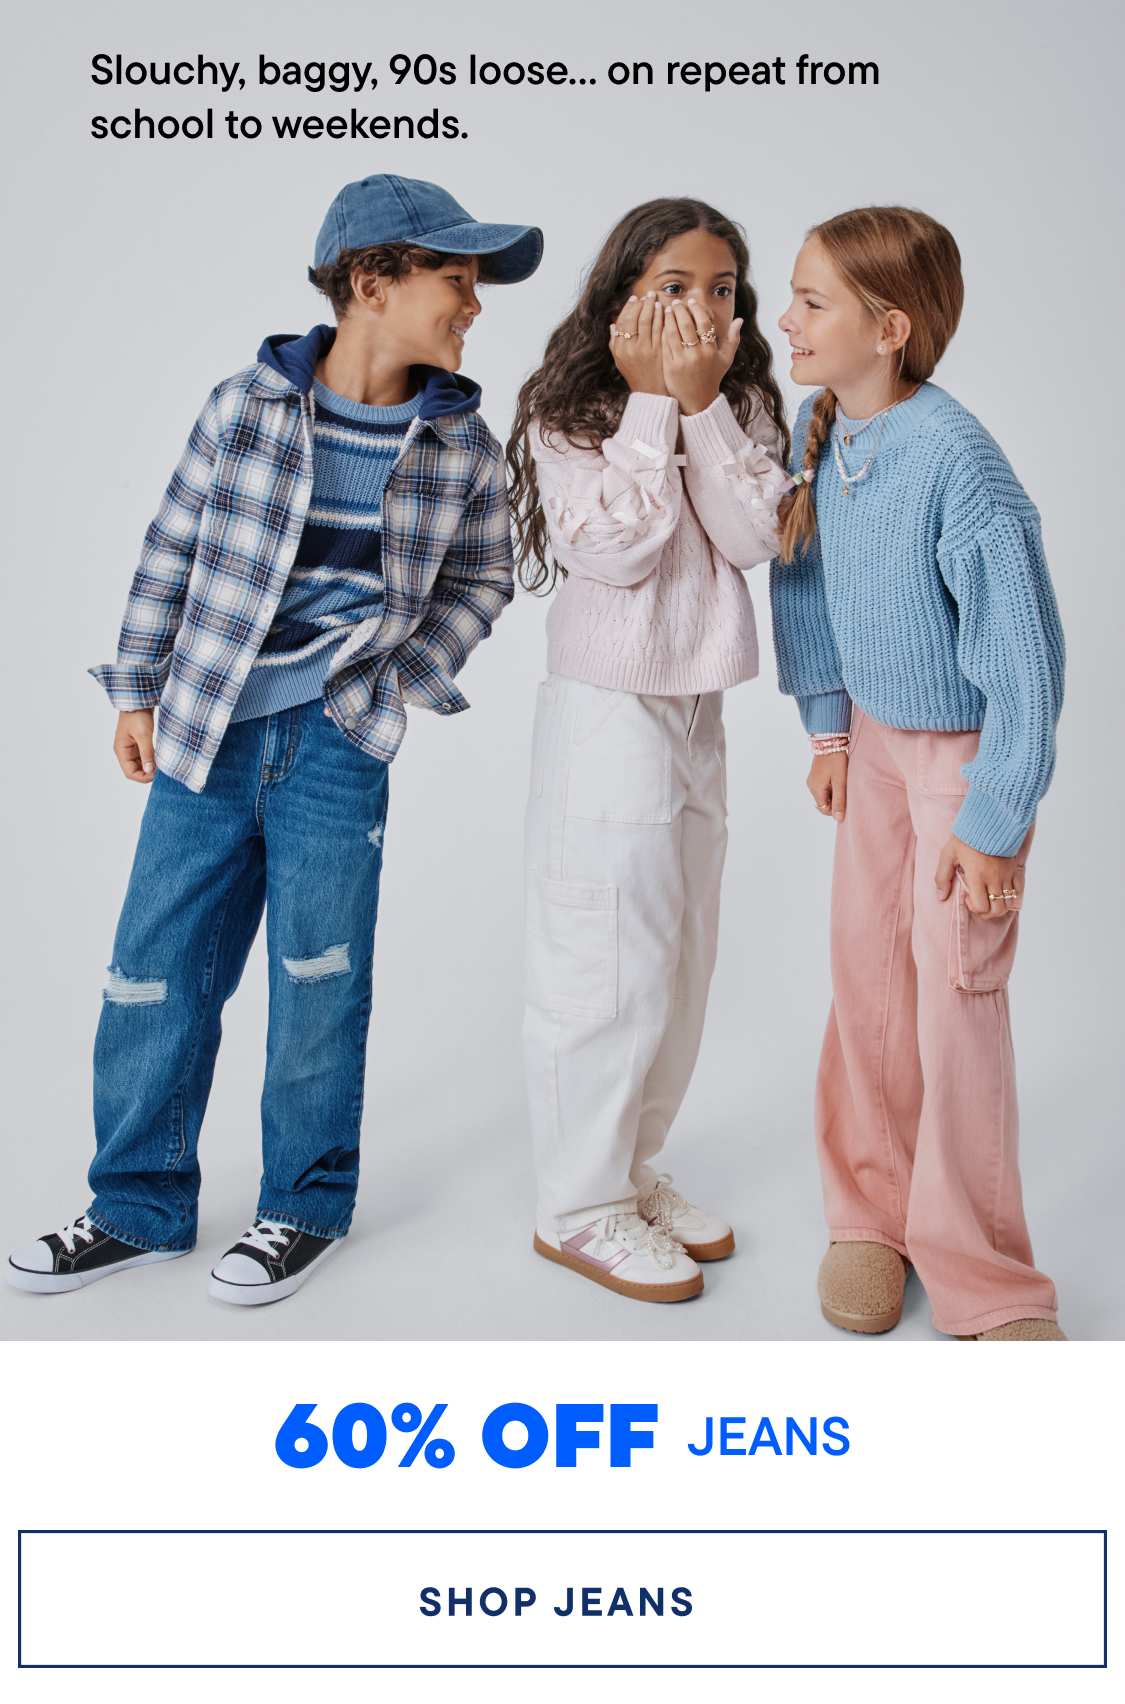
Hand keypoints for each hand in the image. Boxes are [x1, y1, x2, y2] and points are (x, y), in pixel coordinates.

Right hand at [114, 709, 155, 782]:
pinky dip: (151, 760)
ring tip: (161, 764)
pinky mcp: (138, 744)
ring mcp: (131, 748)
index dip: (143, 777)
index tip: (157, 774)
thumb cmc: (137, 716)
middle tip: (161, 770)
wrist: (139, 701)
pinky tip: (159, 758)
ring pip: (140, 765)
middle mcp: (124, 751)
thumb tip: (149, 771)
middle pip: (135, 771)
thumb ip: (147, 754)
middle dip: (147, 773)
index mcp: (121, 750)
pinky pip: (143, 758)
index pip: (130, 773)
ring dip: (150, 767)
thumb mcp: (143, 735)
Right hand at [609, 293, 668, 395]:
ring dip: (652, 307)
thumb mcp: (620, 360)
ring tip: (656, 299)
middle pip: (635, 318)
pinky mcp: (659, 351)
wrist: (651, 393)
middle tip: (648, 294)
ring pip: (648, 321)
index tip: (634, 299)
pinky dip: (662, 316)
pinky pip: (660, 328)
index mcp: (620, 348)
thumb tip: (612, 324)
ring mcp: (646, 349)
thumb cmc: (635, 375)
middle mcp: (631, 348)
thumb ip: (614, 342)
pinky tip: (664, 310)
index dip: (629, 308)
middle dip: (642, 303)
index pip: (623, 321)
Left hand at [662, 295, 740, 414]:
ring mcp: (682, 361)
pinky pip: (665, 344)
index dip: (697, 310)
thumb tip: (740, 320)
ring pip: (673, 333)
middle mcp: (697, 355)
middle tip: (677, 302)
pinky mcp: (670, 367)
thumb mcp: (725, 360)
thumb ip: (733, 339)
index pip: (704, 323)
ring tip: (668, 310)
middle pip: (687, 325)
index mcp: (711, 351)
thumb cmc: (712, 378)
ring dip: (669, 319)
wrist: (697, 401)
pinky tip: (661, 324)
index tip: (691, 302)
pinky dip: (663, 332)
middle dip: (681, 310)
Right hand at [807, 752, 847, 820]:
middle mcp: (811, 786)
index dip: (835, 809)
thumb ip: (839, 800)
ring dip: (833, 794)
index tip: (846, 801)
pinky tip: (838, 780)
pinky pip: (823, 788)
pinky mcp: (815, 775)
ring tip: (843, 784)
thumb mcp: (840, 782)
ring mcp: (812, 780)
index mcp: (816, 789)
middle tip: (846, 792)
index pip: (824, 809)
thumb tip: (838, 819)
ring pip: (824, 795)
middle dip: (834, 801)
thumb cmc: (836, 760)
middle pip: (823, 803)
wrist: (830, 741)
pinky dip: (831, 788)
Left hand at [935, 834, 1027, 915]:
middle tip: (978, 902)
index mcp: (978, 876)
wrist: (990, 818)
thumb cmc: (967, 836)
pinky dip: (1012, 897)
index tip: (967, 897)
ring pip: (1009, 903)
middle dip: (986, 912)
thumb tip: (940, 896)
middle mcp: (994, 878)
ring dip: (998, 906)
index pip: (981, 906)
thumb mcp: (948, 854)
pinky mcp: (1015, 869)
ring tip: (988, 897)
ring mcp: (1007, 874)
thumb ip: (942, 877)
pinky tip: (1001, 891)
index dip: (974, 908)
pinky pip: (1018, 890)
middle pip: (997, 910)